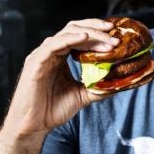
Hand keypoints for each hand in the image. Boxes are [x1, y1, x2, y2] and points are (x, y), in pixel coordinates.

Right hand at [2, 19, 119, 137]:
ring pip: (66, 33)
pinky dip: (69, 39)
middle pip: (74, 29)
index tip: (116, 36)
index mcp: (60, 56)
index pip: (80, 35)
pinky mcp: (36, 62)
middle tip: (114, 33)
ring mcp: (42, 55)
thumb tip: (119, 83)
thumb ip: (97, 87)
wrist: (33, 125)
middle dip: (96, 28)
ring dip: (89, 34)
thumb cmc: (52, 110)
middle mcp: (51, 52)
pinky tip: (84, 37)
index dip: (98, 33)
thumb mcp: (81, 96)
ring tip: (106, 39)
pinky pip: (53, 45)